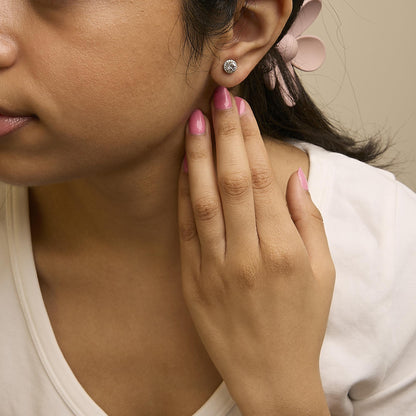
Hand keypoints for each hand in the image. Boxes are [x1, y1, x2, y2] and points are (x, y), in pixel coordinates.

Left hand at [177, 87, 334, 415]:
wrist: (270, 375)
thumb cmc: (301, 323)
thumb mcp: (322, 273)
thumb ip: (308, 221)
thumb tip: (294, 178)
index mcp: (282, 250)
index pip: (261, 181)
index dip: (249, 141)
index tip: (241, 110)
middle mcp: (246, 255)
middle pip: (231, 182)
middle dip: (224, 136)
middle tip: (215, 99)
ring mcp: (215, 268)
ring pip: (203, 201)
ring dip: (198, 157)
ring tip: (193, 122)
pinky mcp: (193, 280)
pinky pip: (185, 230)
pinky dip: (182, 196)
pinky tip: (183, 168)